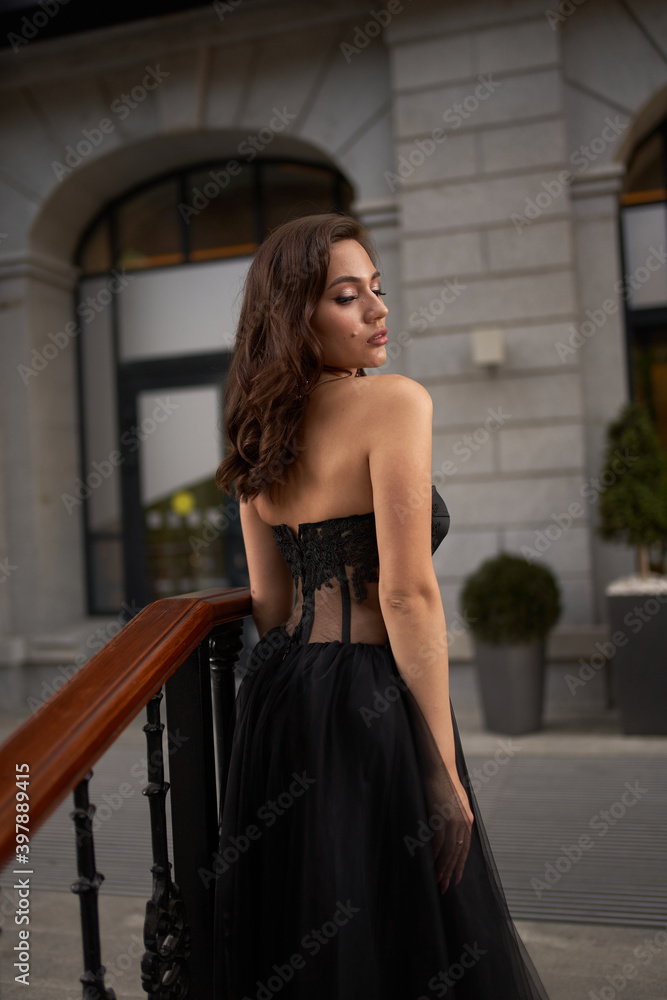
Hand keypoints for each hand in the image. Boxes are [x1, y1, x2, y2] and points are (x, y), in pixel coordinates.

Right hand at [434, 777, 472, 894]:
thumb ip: (456, 815)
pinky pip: (439, 841)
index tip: (457, 879)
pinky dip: (434, 854)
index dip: (461, 865)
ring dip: (443, 867)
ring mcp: (454, 820)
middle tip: (445, 887)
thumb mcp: (455, 801)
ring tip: (437, 880)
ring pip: (450, 851)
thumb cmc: (444, 782)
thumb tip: (454, 828)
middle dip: (452, 872)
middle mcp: (464, 822)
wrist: (439, 767)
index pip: (466, 848)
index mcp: (468, 819)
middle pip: (459, 853)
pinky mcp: (442, 817)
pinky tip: (430, 863)